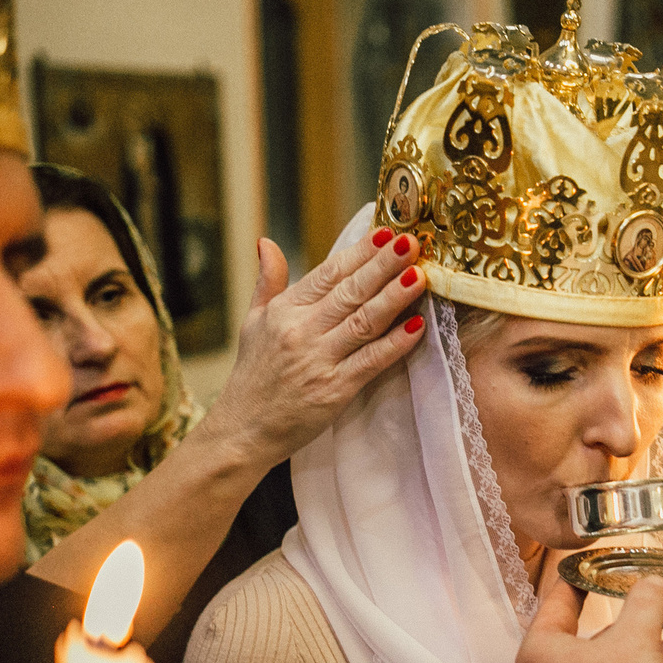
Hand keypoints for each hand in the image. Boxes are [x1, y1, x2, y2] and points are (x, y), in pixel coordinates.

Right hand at [201, 229, 428, 469]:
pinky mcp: (334, 390)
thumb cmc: (253, 375)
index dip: (360, 252)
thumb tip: (268, 243)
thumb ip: (268, 282)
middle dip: (384, 265)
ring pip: (364, 322)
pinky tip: (417, 326)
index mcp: (285, 310)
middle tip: (413, 243)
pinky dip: (395, 344)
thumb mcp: (253, 321)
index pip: (329, 273)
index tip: (386, 232)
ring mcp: (318, 360)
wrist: (243, 430)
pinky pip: (371, 361)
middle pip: (351, 291)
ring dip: (394, 297)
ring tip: (419, 276)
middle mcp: (301, 331)